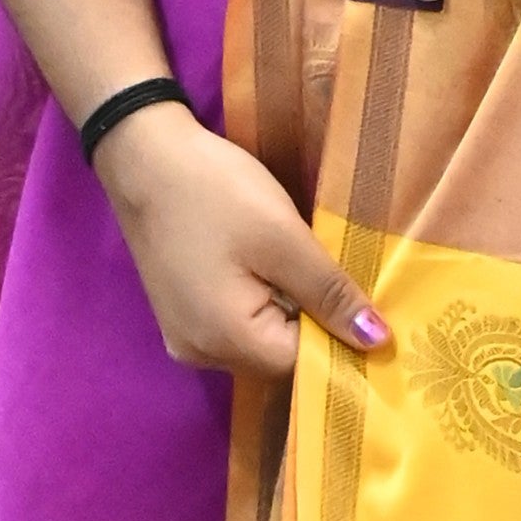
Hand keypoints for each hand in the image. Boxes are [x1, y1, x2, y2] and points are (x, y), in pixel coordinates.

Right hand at [91, 102, 388, 381]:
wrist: (143, 155)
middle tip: (335, 274)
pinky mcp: (181, 315)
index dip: (340, 337)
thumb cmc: (214, 192)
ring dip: (288, 312)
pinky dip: (262, 304)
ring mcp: (186, 337)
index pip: (304, 365)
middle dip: (314, 323)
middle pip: (280, 358)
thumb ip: (330, 294)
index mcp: (226, 342)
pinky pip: (236, 326)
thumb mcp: (283, 238)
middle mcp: (202, 354)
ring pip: (260, 342)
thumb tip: (378, 343)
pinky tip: (269, 267)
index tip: (366, 302)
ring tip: (301, 266)